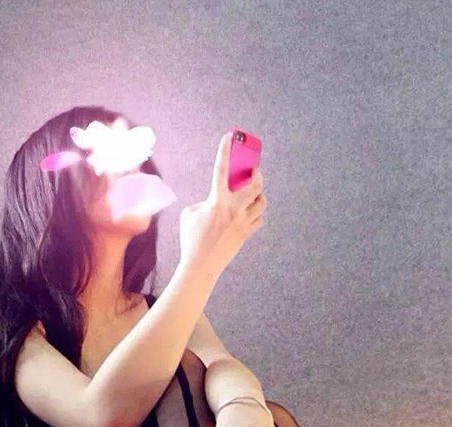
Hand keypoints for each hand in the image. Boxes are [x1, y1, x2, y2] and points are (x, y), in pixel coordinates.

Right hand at [179, 132, 266, 274]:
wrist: (201, 265)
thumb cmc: (191, 239)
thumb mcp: (190, 214)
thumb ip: (205, 202)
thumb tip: (217, 202)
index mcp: (217, 200)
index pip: (221, 169)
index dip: (224, 150)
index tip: (229, 136)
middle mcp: (234, 209)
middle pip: (256, 183)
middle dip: (256, 173)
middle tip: (252, 170)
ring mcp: (243, 221)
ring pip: (262, 201)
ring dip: (258, 194)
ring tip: (250, 193)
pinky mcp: (246, 234)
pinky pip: (259, 218)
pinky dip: (255, 213)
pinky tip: (248, 213)